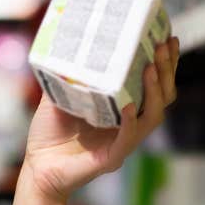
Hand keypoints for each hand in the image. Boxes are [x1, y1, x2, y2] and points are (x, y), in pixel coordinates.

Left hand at [21, 35, 180, 204]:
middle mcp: (130, 123)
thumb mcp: (58, 94)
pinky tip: (128, 106)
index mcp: (123, 107)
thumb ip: (68, 73)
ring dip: (155, 91)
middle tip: (163, 46)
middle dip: (166, 70)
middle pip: (163, 96)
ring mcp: (123, 142)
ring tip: (150, 68)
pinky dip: (130, 122)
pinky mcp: (111, 158)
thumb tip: (71, 42)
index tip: (167, 37)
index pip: (154, 83)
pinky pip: (128, 139)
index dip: (165, 63)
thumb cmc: (49, 133)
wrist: (37, 167)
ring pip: (153, 116)